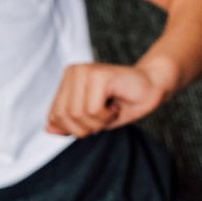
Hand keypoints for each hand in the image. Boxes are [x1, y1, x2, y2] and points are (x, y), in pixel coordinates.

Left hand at [45, 62, 170, 136]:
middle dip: (88, 126)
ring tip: (111, 109)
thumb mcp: (92, 120)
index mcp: (67, 80)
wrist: (152, 88)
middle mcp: (72, 72)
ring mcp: (84, 71)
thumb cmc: (123, 104)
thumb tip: (48, 129)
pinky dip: (107, 115)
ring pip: (78, 114)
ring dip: (99, 121)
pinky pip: (92, 110)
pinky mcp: (97, 75)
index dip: (75, 128)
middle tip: (106, 116)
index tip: (96, 118)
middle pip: (65, 117)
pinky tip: (116, 104)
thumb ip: (69, 123)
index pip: (55, 115)